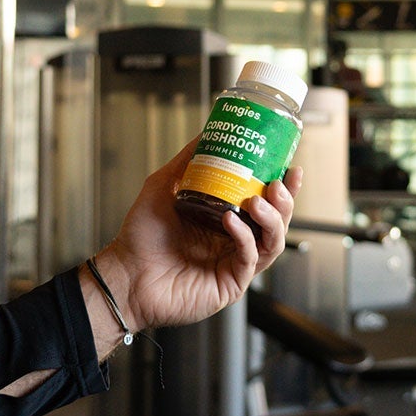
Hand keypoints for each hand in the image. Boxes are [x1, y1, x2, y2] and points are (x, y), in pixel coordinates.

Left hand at [91, 137, 299, 334]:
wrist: (125, 275)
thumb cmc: (140, 238)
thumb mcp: (162, 187)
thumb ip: (186, 162)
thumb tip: (205, 133)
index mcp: (226, 219)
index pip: (265, 201)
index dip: (282, 187)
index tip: (289, 167)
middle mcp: (234, 241)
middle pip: (277, 221)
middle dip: (285, 201)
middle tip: (278, 184)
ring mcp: (234, 263)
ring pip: (272, 242)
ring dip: (271, 218)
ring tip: (259, 201)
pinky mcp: (230, 283)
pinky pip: (249, 258)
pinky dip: (244, 237)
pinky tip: (232, 221)